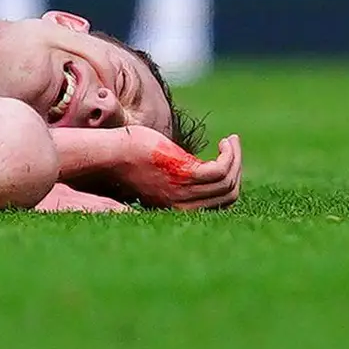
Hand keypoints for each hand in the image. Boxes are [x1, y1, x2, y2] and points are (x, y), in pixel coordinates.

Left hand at [116, 130, 241, 209]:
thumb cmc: (131, 160)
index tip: (228, 161)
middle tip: (233, 148)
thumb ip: (177, 178)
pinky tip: (225, 141)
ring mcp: (184, 191)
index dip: (230, 182)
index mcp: (179, 207)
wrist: (111, 156)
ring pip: (228, 182)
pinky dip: (230, 155)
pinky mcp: (184, 174)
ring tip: (231, 141)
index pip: (219, 204)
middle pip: (228, 195)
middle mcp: (184, 205)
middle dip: (237, 170)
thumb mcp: (160, 173)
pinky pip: (221, 170)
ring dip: (236, 159)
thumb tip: (194, 169)